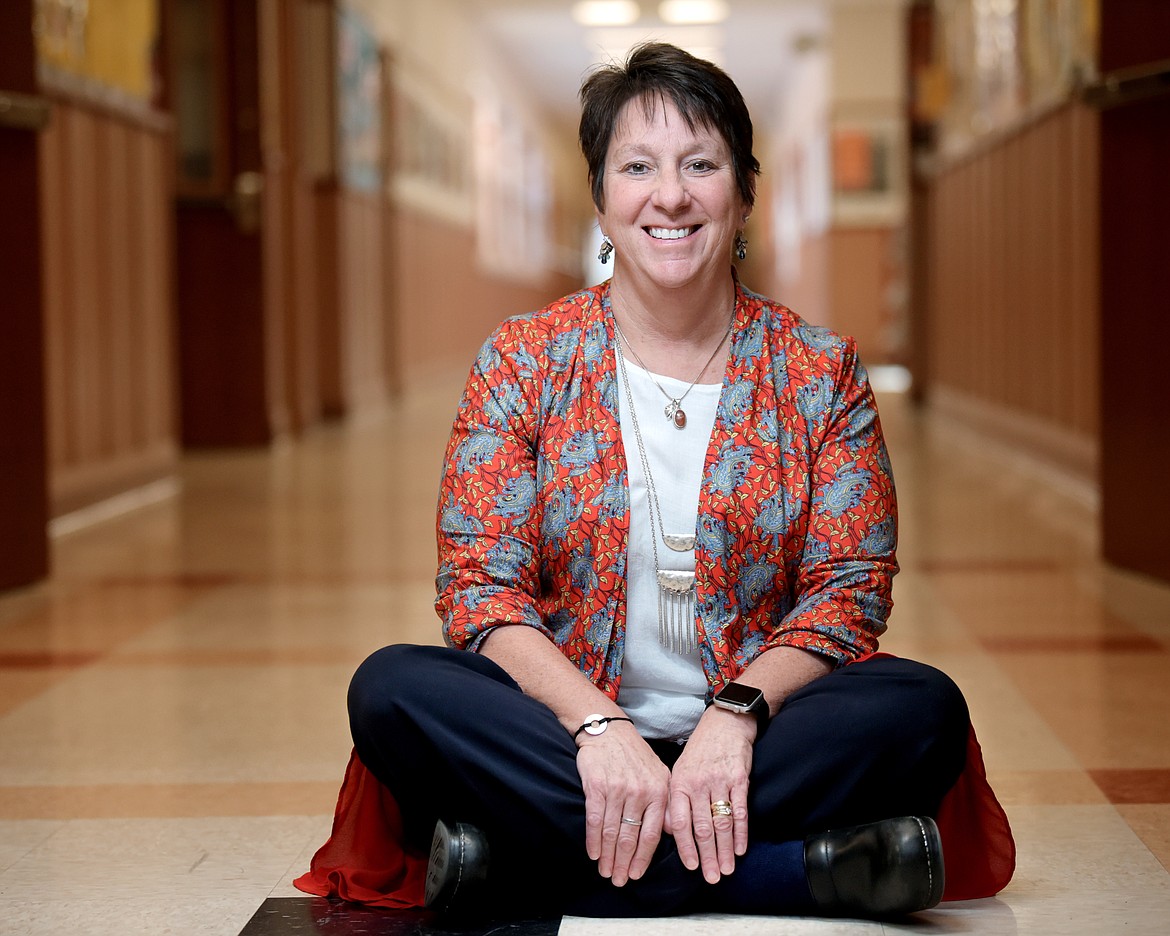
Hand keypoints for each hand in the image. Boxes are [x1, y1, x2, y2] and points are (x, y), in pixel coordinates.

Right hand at [576, 720, 671, 886]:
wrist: (609, 731)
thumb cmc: (634, 755)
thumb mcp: (660, 774)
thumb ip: (667, 803)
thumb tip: (671, 831)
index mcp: (659, 792)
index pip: (653, 834)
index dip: (643, 858)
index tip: (636, 874)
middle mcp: (640, 792)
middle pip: (631, 837)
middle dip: (624, 863)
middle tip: (618, 881)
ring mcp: (618, 789)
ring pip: (613, 832)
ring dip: (608, 856)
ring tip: (605, 871)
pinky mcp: (596, 786)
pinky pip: (595, 820)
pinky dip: (593, 840)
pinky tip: (593, 853)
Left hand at [666, 706, 754, 883]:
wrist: (724, 724)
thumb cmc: (700, 751)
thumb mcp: (680, 771)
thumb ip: (676, 801)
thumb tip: (671, 831)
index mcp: (679, 784)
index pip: (680, 823)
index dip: (686, 848)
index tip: (692, 867)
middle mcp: (697, 783)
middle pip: (702, 828)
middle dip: (707, 856)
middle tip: (712, 878)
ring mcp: (719, 781)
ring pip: (721, 823)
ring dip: (725, 850)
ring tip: (727, 869)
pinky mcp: (739, 779)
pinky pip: (740, 811)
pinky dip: (741, 832)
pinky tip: (741, 848)